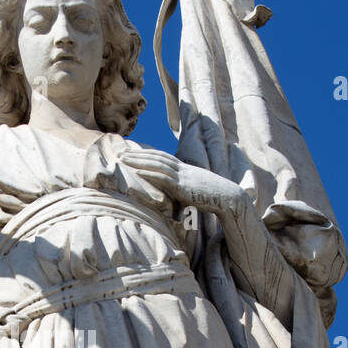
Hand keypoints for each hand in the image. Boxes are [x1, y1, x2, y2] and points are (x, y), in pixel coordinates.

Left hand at [120, 146, 246, 218]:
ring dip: (138, 160)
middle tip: (120, 150)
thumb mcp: (196, 191)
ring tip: (122, 157)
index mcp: (184, 170)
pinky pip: (162, 177)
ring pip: (156, 164)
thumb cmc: (213, 198)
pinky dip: (148, 172)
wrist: (227, 197)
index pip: (162, 158)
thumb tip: (176, 196)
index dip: (147, 154)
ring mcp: (182, 176)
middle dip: (137, 153)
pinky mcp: (182, 186)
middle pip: (156, 157)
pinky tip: (136, 170)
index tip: (133, 151)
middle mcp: (182, 169)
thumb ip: (184, 191)